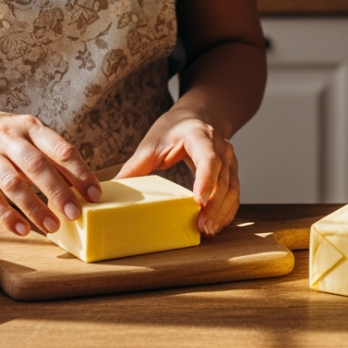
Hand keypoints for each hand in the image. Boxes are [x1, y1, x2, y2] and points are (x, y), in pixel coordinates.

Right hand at [0, 106, 100, 236]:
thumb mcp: (24, 135)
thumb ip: (49, 156)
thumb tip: (81, 185)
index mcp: (29, 127)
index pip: (60, 149)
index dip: (80, 172)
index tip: (94, 195)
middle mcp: (8, 138)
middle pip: (37, 166)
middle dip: (59, 192)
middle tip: (76, 214)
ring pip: (14, 184)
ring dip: (35, 207)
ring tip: (52, 227)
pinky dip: (7, 216)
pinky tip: (22, 230)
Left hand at [116, 108, 238, 235]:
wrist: (197, 116)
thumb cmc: (173, 129)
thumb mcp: (152, 143)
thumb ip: (135, 166)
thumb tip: (112, 189)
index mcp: (199, 136)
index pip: (208, 159)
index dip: (205, 180)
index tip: (198, 202)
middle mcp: (220, 147)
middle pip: (223, 179)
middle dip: (214, 205)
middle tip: (203, 227)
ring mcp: (230, 161)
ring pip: (232, 189)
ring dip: (223, 212)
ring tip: (209, 231)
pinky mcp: (232, 173)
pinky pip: (234, 194)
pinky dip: (227, 211)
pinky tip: (216, 225)